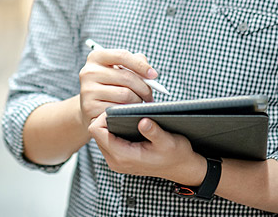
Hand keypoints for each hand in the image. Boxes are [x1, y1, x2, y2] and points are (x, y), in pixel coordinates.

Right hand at [78, 48, 156, 127]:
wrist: (91, 106)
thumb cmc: (110, 85)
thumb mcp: (119, 70)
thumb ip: (135, 63)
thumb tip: (150, 72)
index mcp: (96, 57)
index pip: (122, 56)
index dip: (141, 65)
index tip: (154, 75)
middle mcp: (88, 72)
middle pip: (126, 77)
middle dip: (144, 88)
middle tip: (150, 96)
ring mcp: (87, 90)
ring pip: (125, 95)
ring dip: (137, 101)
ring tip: (139, 103)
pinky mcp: (90, 108)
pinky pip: (118, 109)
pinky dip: (126, 111)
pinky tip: (127, 111)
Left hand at [89, 115, 206, 185]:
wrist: (182, 168)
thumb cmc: (176, 155)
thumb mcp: (169, 141)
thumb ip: (154, 132)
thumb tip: (143, 121)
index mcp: (123, 156)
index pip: (96, 131)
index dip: (103, 116)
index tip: (118, 108)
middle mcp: (115, 161)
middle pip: (96, 133)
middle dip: (105, 119)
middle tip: (122, 109)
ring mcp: (116, 161)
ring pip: (100, 136)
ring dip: (109, 125)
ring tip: (124, 116)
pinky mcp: (119, 159)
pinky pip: (108, 141)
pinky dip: (113, 131)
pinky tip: (126, 124)